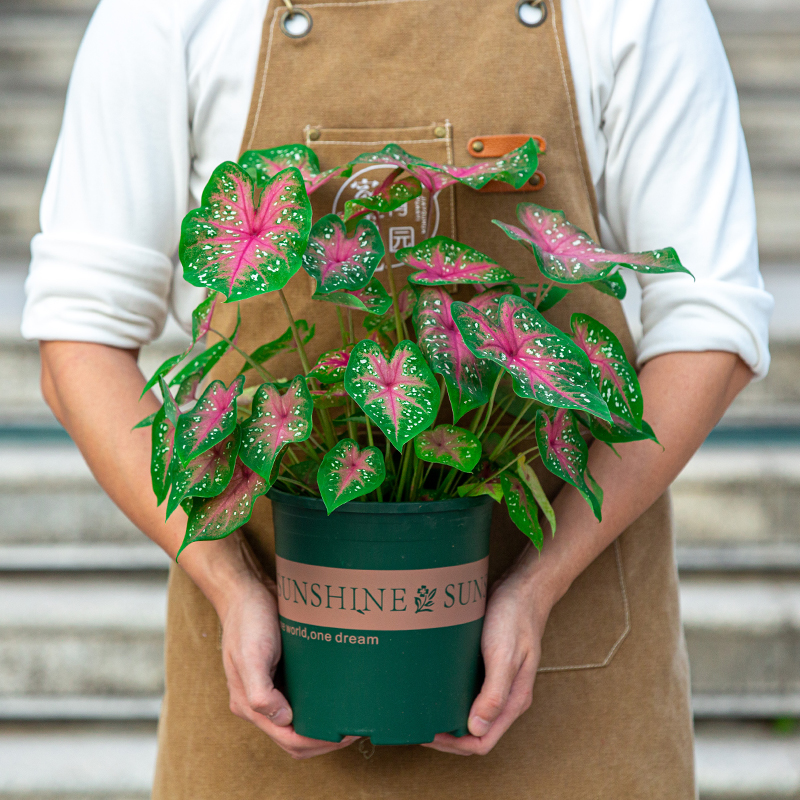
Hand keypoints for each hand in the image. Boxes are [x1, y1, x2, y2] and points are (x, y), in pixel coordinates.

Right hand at [220, 576, 358, 758]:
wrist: (246, 590)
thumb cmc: (247, 620)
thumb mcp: (251, 655)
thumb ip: (261, 693)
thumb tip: (284, 719)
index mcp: (248, 704)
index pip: (288, 740)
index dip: (318, 742)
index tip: (345, 734)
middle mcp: (259, 702)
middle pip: (295, 738)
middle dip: (325, 740)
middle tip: (354, 729)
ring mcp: (270, 688)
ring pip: (300, 721)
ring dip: (323, 725)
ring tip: (350, 717)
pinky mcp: (281, 674)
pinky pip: (302, 699)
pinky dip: (319, 705)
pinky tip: (338, 697)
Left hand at [421, 556, 548, 755]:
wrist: (523, 587)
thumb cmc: (515, 618)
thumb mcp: (504, 655)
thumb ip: (494, 694)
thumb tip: (476, 728)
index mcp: (514, 700)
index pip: (483, 741)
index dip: (455, 744)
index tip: (429, 734)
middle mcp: (506, 696)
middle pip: (475, 732)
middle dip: (448, 736)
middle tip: (419, 725)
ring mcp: (497, 682)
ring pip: (470, 712)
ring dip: (448, 717)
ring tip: (423, 711)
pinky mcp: (488, 666)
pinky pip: (468, 691)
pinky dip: (451, 696)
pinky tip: (434, 688)